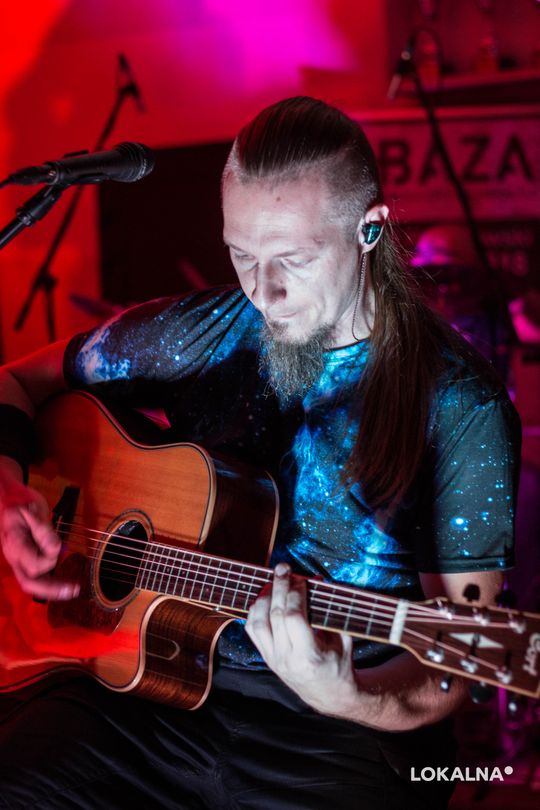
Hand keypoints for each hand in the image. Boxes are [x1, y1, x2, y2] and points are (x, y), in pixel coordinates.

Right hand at [0, 475, 78, 600]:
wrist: (9, 502)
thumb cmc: (20, 504)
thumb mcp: (30, 509)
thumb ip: (42, 528)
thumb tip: (56, 547)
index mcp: (15, 544)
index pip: (33, 563)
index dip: (50, 558)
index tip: (60, 546)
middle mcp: (15, 557)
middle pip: (29, 582)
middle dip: (51, 589)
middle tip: (73, 589)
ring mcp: (20, 561)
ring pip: (33, 584)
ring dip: (54, 590)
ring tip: (74, 589)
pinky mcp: (28, 560)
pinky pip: (38, 577)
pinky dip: (52, 584)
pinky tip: (67, 585)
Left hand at [245, 563, 356, 713]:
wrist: (330, 694)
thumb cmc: (341, 664)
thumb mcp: (345, 640)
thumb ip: (332, 613)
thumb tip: (319, 582)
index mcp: (308, 656)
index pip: (293, 618)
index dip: (295, 594)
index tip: (303, 578)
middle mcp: (286, 659)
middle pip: (274, 615)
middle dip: (279, 586)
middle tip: (283, 568)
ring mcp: (273, 660)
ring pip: (257, 623)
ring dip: (263, 598)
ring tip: (274, 582)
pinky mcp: (266, 658)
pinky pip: (252, 631)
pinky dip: (255, 611)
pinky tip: (265, 598)